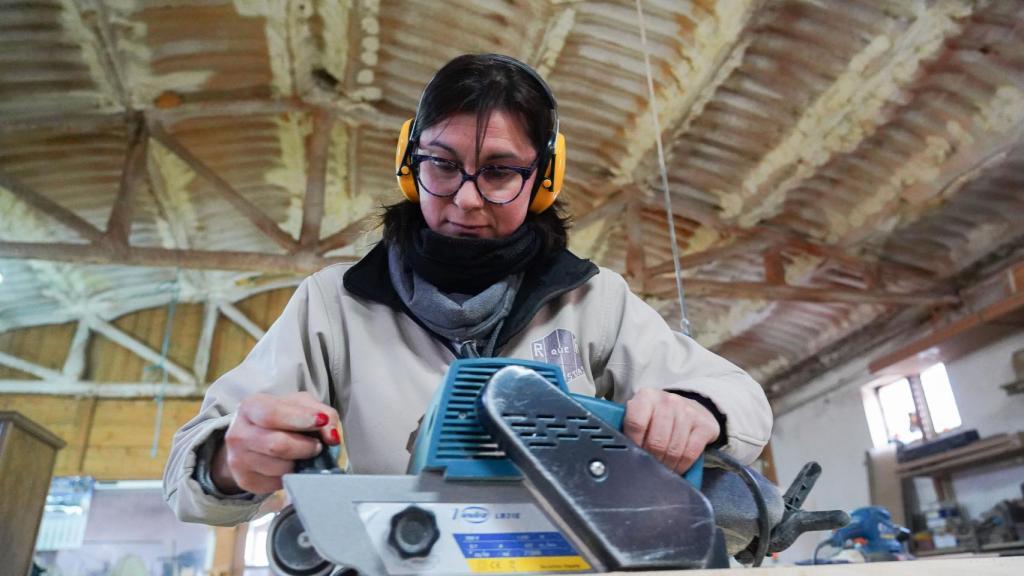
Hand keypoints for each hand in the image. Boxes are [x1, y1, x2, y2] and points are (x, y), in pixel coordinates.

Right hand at [211, 392, 340, 494]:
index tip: (322, 420)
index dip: (300, 418)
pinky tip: (291, 465)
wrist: (255, 438)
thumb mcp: (302, 405)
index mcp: (250, 407)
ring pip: (281, 468)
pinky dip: (293, 475)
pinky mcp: (246, 481)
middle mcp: (238, 433)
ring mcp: (238, 460)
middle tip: (316, 445)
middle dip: (305, 446)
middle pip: (277, 445)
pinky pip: (279, 483)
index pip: (273, 414)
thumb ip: (322, 413)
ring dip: (300, 462)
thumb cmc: (282, 418)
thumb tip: (332, 437)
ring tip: (302, 454)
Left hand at [624, 388, 719, 473]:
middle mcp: (668, 401)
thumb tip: (615, 448)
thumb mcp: (641, 414)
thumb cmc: (659, 416)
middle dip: (651, 460)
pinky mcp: (704, 425)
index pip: (636, 424)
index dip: (633, 444)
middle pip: (656, 441)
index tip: (632, 456)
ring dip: (667, 466)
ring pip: (674, 450)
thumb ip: (628, 427)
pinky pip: (690, 453)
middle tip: (648, 468)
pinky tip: (676, 467)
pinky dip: (682, 465)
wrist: (692, 408)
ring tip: (662, 469)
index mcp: (646, 397)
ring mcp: (687, 412)